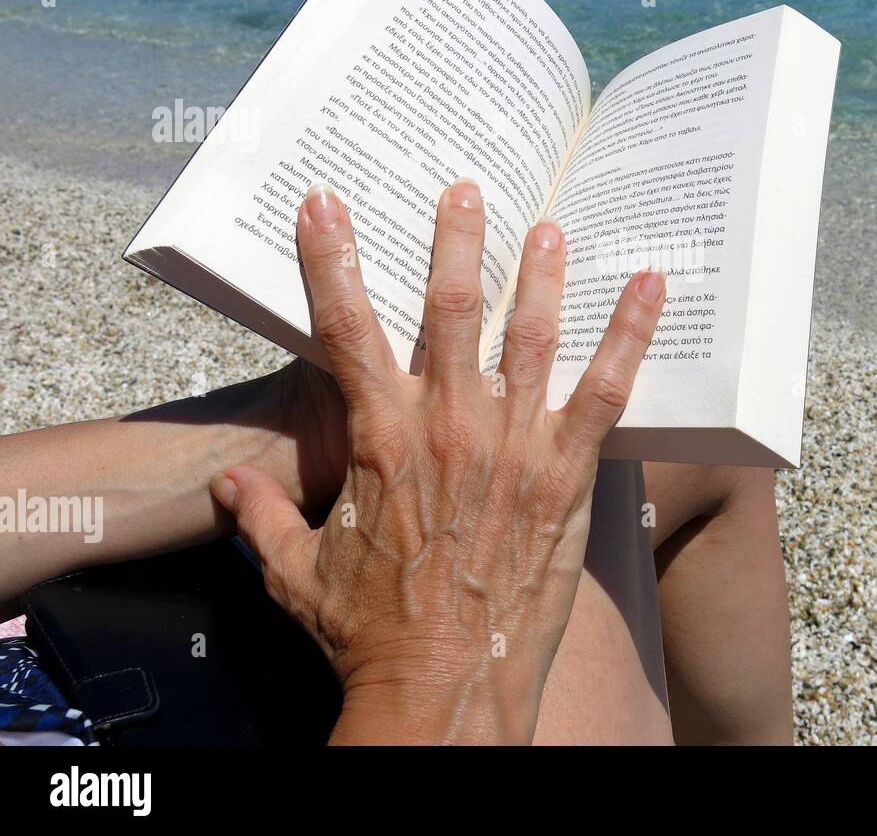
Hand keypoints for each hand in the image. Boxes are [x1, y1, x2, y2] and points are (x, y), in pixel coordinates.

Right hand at [209, 179, 665, 743]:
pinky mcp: (568, 475)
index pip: (345, 329)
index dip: (331, 260)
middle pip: (450, 310)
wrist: (443, 690)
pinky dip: (631, 334)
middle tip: (467, 189)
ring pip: (532, 336)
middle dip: (455, 242)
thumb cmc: (368, 635)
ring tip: (551, 224)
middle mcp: (450, 427)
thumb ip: (259, 520)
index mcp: (381, 439)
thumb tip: (224, 488)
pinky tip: (650, 288)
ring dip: (542, 274)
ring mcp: (515, 447)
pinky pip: (608, 391)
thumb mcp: (294, 575)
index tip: (326, 203)